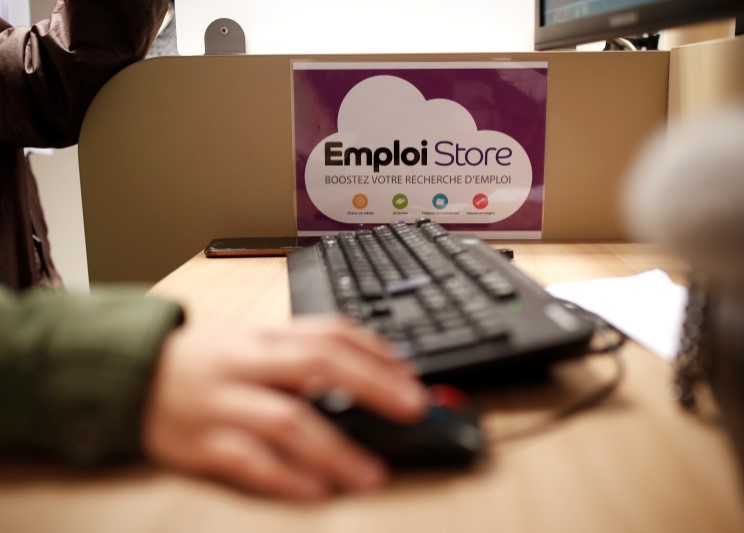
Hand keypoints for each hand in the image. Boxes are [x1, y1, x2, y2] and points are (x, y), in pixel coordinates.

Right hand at [142, 316, 426, 498]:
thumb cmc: (208, 363)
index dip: (376, 352)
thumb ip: (303, 354)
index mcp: (264, 337)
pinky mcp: (199, 444)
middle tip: (413, 408)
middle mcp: (247, 364)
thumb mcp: (254, 344)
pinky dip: (285, 476)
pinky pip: (247, 461)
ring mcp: (223, 404)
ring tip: (373, 473)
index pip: (328, 332)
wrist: (132, 376)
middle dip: (372, 384)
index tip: (410, 376)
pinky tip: (316, 489)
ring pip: (285, 419)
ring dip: (336, 448)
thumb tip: (373, 370)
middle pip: (317, 364)